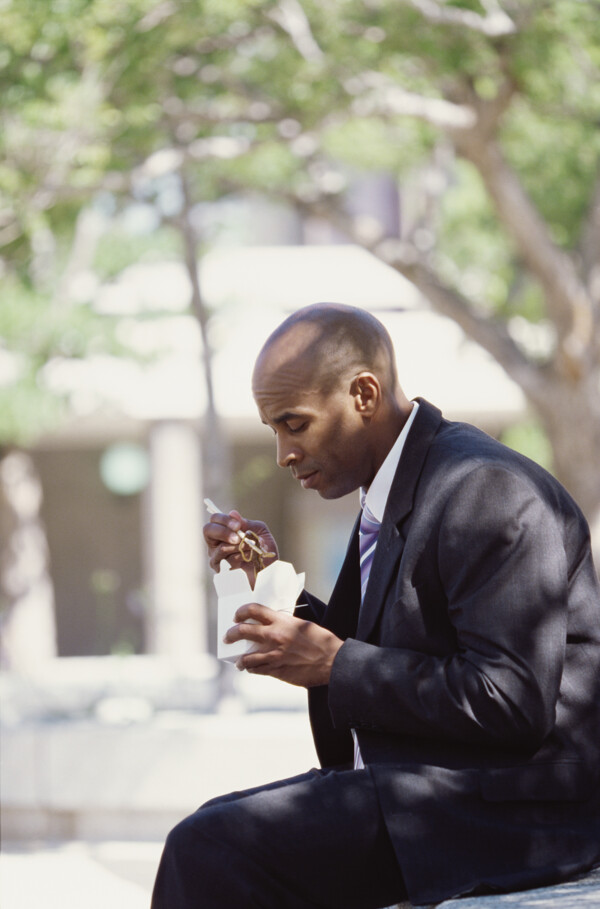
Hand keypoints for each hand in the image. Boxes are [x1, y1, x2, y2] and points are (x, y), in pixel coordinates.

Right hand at [203, 510, 278, 586]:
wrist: (270, 571)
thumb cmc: (264, 549)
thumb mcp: (260, 532)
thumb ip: (247, 523)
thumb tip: (232, 513)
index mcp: (226, 530)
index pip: (215, 519)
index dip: (224, 520)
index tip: (238, 526)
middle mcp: (218, 542)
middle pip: (207, 530)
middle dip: (223, 532)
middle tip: (238, 538)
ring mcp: (217, 556)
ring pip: (220, 548)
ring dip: (238, 548)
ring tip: (251, 550)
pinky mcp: (221, 569)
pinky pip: (226, 562)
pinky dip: (238, 559)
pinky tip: (245, 560)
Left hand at [224, 603, 343, 687]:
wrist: (332, 661)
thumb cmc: (321, 641)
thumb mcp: (303, 625)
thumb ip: (286, 625)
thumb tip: (275, 625)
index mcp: (282, 621)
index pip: (254, 610)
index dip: (241, 611)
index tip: (237, 616)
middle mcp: (274, 636)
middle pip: (243, 632)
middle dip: (231, 634)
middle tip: (228, 637)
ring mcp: (274, 655)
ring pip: (246, 657)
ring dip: (240, 659)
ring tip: (238, 661)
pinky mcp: (276, 670)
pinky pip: (257, 670)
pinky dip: (252, 669)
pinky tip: (252, 669)